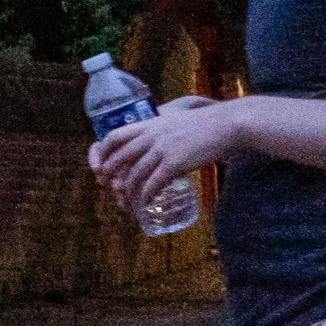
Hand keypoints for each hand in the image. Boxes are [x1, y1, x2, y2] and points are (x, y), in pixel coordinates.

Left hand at [91, 94, 245, 207]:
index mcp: (149, 124)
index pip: (114, 136)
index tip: (100, 166)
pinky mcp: (175, 163)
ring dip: (129, 193)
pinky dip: (146, 197)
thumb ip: (159, 131)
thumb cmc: (204, 124)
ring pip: (135, 175)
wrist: (226, 125)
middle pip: (120, 159)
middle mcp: (151, 136)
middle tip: (110, 189)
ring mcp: (161, 149)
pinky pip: (153, 184)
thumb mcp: (174, 120)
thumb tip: (150, 146)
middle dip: (110, 176)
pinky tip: (145, 205)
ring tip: (129, 203)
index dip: (103, 153)